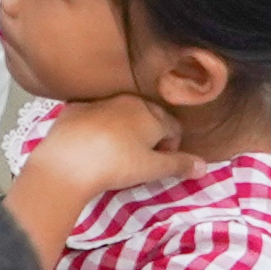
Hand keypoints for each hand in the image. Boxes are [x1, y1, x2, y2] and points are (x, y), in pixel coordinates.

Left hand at [19, 93, 199, 209]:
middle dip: (150, 136)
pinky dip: (96, 126)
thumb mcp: (153, 169)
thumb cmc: (117, 164)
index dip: (172, 147)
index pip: (174, 127)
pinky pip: (92, 115)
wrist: (67, 162)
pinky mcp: (72, 109)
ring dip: (124, 129)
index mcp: (151, 113)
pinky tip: (89, 143)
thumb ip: (180, 165)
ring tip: (115, 153)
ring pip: (120, 113)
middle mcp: (127, 100)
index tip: (160, 164)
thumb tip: (204, 165)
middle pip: (148, 116)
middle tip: (140, 160)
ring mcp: (98, 102)